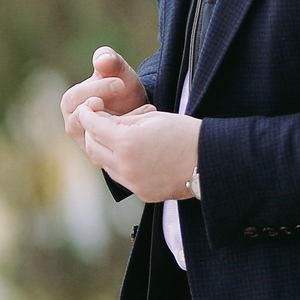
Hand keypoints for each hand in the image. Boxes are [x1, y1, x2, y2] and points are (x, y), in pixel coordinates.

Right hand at [61, 46, 149, 144]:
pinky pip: (107, 152)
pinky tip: (143, 127)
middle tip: (125, 106)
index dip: (96, 89)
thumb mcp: (118, 72)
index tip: (119, 83)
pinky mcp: (100, 156)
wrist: (136, 110)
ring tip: (140, 113)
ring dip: (116, 127)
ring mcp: (86, 142)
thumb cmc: (122, 88)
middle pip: (77, 121)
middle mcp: (74, 124)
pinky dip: (124, 140)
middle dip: (102, 111)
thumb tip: (102, 60)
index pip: (74, 98)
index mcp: (71, 101)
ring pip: (93, 139)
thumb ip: (110, 61)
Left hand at [75, 104, 201, 202]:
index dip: (88, 113)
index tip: (90, 106)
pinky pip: (120, 177)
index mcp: (126, 142)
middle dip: (93, 132)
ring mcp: (133, 182)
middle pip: (92, 147)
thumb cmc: (185, 132)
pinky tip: (132, 154)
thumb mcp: (152, 117)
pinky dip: (119, 164)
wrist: (211, 160)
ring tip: (117, 137)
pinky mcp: (142, 193)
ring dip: (105, 149)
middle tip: (100, 120)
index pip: (93, 125)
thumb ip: (123, 120)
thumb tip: (103, 121)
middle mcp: (125, 165)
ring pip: (104, 164)